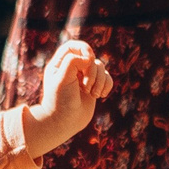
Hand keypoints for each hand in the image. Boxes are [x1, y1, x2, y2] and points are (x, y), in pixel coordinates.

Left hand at [22, 38, 112, 156]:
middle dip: (92, 72)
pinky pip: (108, 78)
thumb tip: (89, 58)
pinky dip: (107, 85)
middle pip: (90, 57)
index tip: (88, 59)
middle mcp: (73, 69)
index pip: (73, 46)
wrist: (64, 123)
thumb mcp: (62, 78)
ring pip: (101, 67)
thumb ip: (73, 62)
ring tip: (92, 94)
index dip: (84, 48)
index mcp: (60, 64)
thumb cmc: (60, 101)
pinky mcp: (94, 87)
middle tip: (84, 86)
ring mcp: (84, 77)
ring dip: (99, 81)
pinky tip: (100, 95)